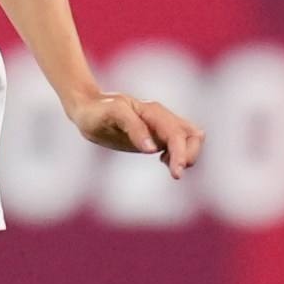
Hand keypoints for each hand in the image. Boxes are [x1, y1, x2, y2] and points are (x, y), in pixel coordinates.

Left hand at [69, 91, 203, 178]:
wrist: (89, 108)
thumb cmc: (98, 110)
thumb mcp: (112, 114)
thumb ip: (134, 128)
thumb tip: (152, 150)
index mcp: (154, 112)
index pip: (177, 135)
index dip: (181, 154)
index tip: (176, 174)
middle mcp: (163, 118)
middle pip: (195, 135)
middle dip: (189, 155)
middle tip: (170, 169)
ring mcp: (163, 126)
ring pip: (192, 138)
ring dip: (187, 155)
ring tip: (165, 162)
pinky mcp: (159, 135)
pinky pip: (182, 144)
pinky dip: (180, 155)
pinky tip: (162, 160)